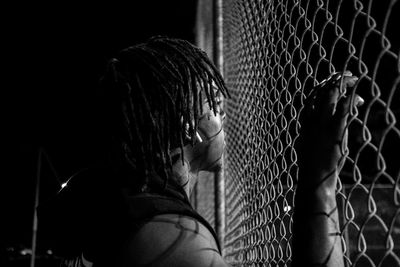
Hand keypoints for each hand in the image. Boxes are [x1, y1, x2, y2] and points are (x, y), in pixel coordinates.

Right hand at [297, 71, 363, 187]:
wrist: (314, 177)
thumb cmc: (310, 163)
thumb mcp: (305, 142)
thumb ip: (309, 129)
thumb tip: (311, 123)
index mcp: (305, 122)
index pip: (311, 96)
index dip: (322, 85)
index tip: (331, 81)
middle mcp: (312, 119)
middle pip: (322, 91)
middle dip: (334, 78)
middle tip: (347, 74)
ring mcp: (323, 125)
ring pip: (332, 96)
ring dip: (344, 84)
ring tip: (354, 80)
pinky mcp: (336, 131)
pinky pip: (345, 110)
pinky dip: (353, 100)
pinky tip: (360, 100)